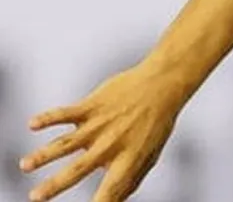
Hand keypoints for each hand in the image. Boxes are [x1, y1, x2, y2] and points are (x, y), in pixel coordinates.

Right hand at [19, 64, 183, 201]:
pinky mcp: (93, 106)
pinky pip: (67, 112)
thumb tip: (115, 200)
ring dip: (44, 154)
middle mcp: (111, 144)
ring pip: (67, 141)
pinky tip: (33, 124)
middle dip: (55, 184)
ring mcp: (100, 124)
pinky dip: (49, 117)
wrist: (163, 86)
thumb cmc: (155, 124)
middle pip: (79, 168)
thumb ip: (130, 180)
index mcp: (127, 160)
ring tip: (25, 165)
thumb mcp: (149, 156)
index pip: (111, 188)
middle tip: (35, 197)